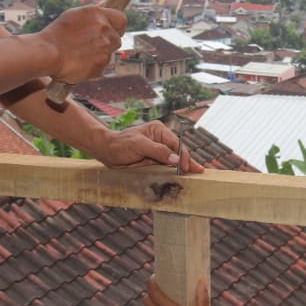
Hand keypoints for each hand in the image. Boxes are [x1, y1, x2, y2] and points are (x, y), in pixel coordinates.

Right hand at [38, 5, 125, 84]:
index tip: (112, 32)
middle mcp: (104, 28)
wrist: (46, 53)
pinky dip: (92, 68)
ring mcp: (105, 47)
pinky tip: (78, 65)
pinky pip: (101, 68)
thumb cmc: (55, 36)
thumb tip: (103, 20)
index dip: (117, 27)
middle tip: (89, 48)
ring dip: (98, 57)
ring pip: (108, 55)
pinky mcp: (101, 64)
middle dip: (107, 45)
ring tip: (79, 56)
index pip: (121, 19)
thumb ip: (91, 18)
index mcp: (97, 14)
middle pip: (116, 40)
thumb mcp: (73, 17)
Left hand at [91, 120, 205, 171]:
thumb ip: (158, 151)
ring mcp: (158, 150)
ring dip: (183, 167)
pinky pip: (166, 166)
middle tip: (199, 171)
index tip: (187, 167)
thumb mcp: (139, 145)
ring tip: (195, 173)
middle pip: (178, 151)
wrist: (106, 151)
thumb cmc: (120, 144)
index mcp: (159, 131)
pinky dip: (174, 171)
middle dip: (187, 161)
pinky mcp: (153, 160)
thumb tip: (175, 159)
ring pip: (174, 159)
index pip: (176, 143)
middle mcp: (160, 139)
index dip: (183, 156)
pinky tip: (182, 174)